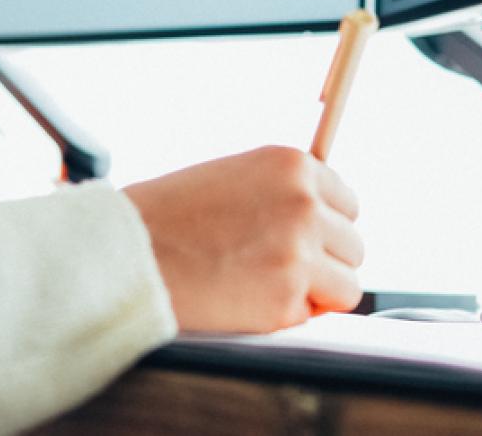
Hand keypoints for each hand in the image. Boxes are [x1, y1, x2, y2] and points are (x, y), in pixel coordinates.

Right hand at [122, 146, 363, 332]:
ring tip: (268, 287)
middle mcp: (304, 203)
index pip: (347, 202)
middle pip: (353, 244)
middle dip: (324, 261)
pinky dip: (288, 316)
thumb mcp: (234, 176)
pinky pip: (313, 316)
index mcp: (291, 164)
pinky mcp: (286, 299)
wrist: (128, 251)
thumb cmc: (168, 215)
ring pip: (348, 285)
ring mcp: (299, 252)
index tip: (302, 239)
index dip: (324, 226)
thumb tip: (325, 220)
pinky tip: (249, 301)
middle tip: (279, 268)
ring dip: (317, 293)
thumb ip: (282, 192)